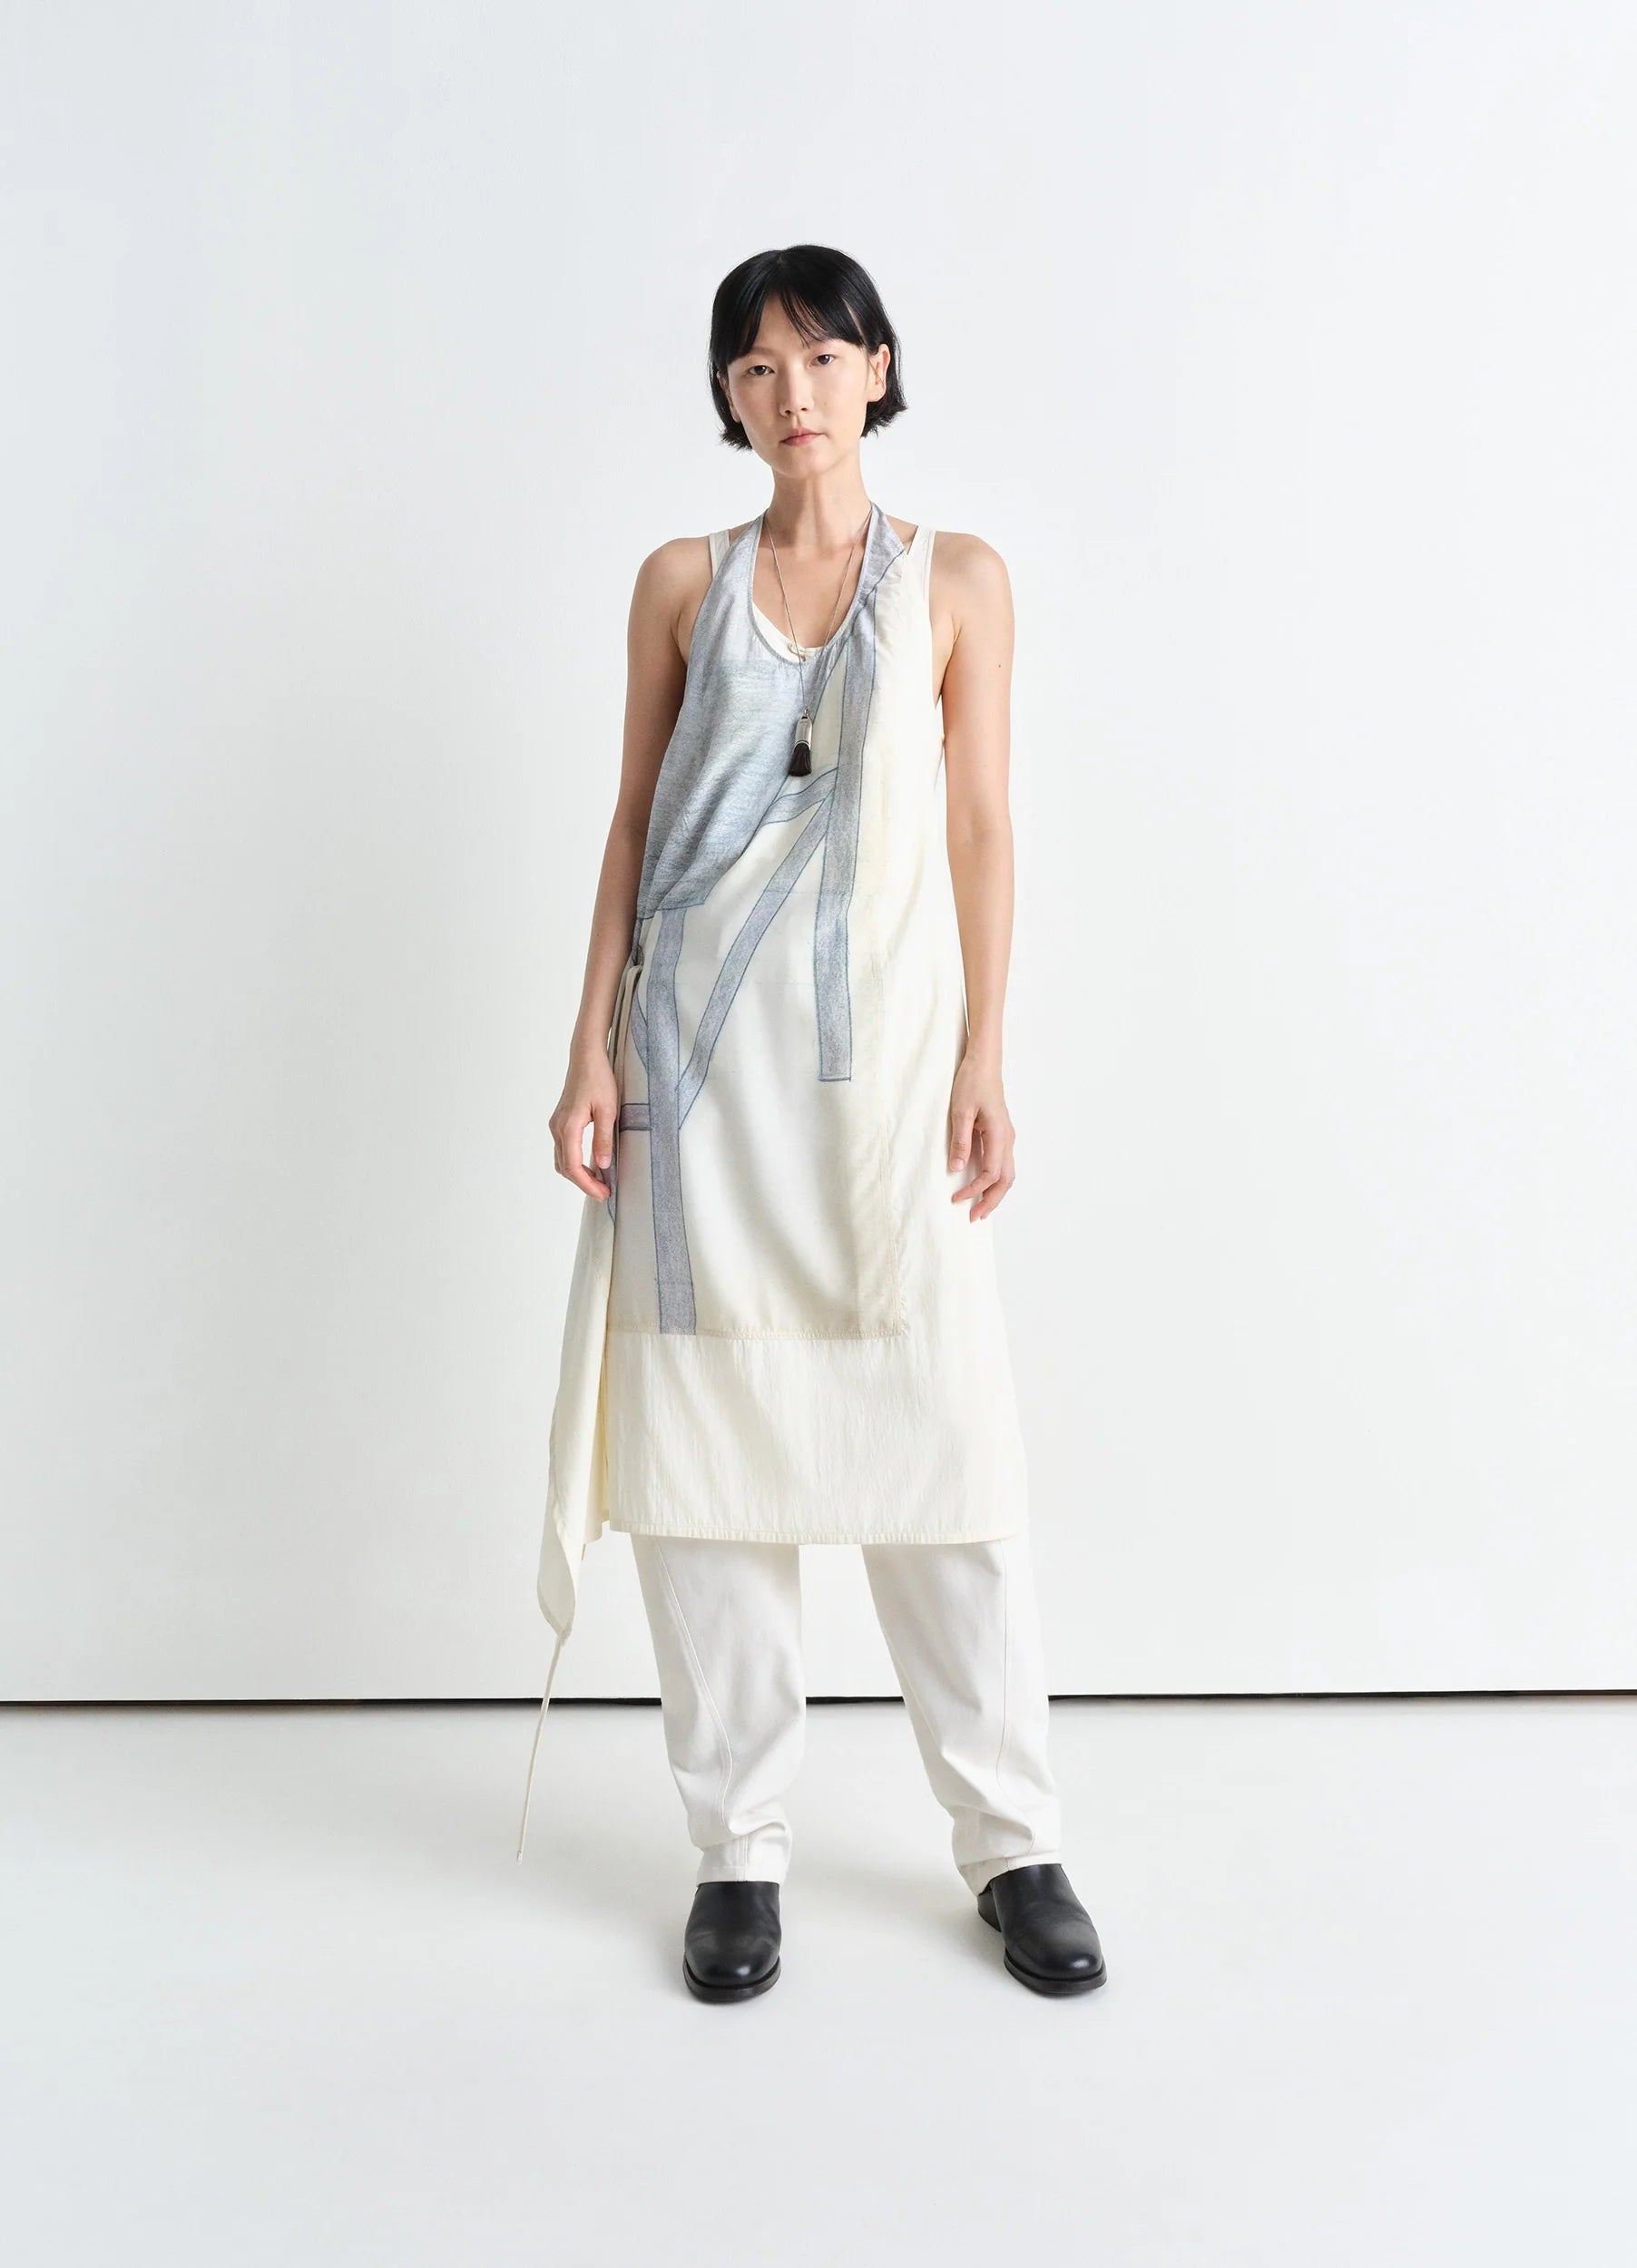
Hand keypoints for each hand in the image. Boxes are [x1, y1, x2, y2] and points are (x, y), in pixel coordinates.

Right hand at [550, 1046, 618, 1199]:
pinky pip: (563, 1149)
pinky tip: (590, 1165)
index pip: (573, 1167)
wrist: (586, 1057)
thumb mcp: (608, 1110)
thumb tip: (602, 1165)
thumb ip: (603, 1139)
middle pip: (565, 1167)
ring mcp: (556, 1124)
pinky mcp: (560, 1121)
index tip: (604, 1193)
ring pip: (562, 1160)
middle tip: (604, 1192)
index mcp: (568, 1127)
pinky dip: (574, 1163)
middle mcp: (557, 1128)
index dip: (588, 1184)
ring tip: (599, 1182)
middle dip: (583, 1183)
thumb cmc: (599, 1079)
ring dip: (578, 1174)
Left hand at [947, 1051, 1015, 1220]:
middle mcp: (1008, 1139)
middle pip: (1006, 1180)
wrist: (984, 1064)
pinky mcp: (1002, 1135)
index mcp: (1000, 1135)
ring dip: (995, 1193)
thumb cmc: (972, 1083)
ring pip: (1007, 1174)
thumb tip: (956, 1169)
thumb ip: (960, 1141)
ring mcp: (1007, 1137)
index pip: (991, 1174)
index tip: (956, 1199)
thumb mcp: (960, 1111)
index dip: (975, 1190)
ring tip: (980, 1208)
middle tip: (975, 1218)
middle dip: (991, 1201)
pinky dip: (995, 1181)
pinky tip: (983, 1187)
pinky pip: (1003, 1164)